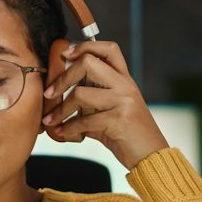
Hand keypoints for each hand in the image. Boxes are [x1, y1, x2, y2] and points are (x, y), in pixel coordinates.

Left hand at [40, 41, 168, 168]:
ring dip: (60, 109)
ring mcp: (123, 101)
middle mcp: (125, 85)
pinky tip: (61, 132)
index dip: (84, 46)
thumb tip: (59, 96)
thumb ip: (92, 100)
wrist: (151, 155)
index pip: (108, 49)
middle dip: (63, 78)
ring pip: (80, 94)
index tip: (65, 54)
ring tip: (50, 119)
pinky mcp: (119, 120)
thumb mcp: (113, 110)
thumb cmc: (128, 134)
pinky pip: (84, 121)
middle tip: (49, 93)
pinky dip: (68, 127)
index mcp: (125, 79)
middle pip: (88, 63)